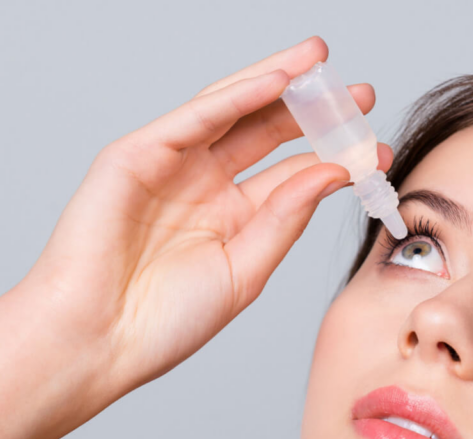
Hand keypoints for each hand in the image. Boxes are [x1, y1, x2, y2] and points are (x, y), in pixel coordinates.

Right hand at [15, 36, 392, 403]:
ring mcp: (168, 166)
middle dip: (311, 109)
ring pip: (230, 111)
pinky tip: (275, 80)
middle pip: (264, 131)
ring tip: (319, 61)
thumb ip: (285, 218)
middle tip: (360, 95)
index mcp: (230, 217)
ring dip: (275, 82)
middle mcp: (202, 184)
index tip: (376, 149)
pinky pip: (192, 118)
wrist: (96, 343)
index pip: (290, 173)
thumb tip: (333, 172)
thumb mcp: (245, 270)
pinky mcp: (134, 156)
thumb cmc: (163, 322)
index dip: (333, 156)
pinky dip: (234, 96)